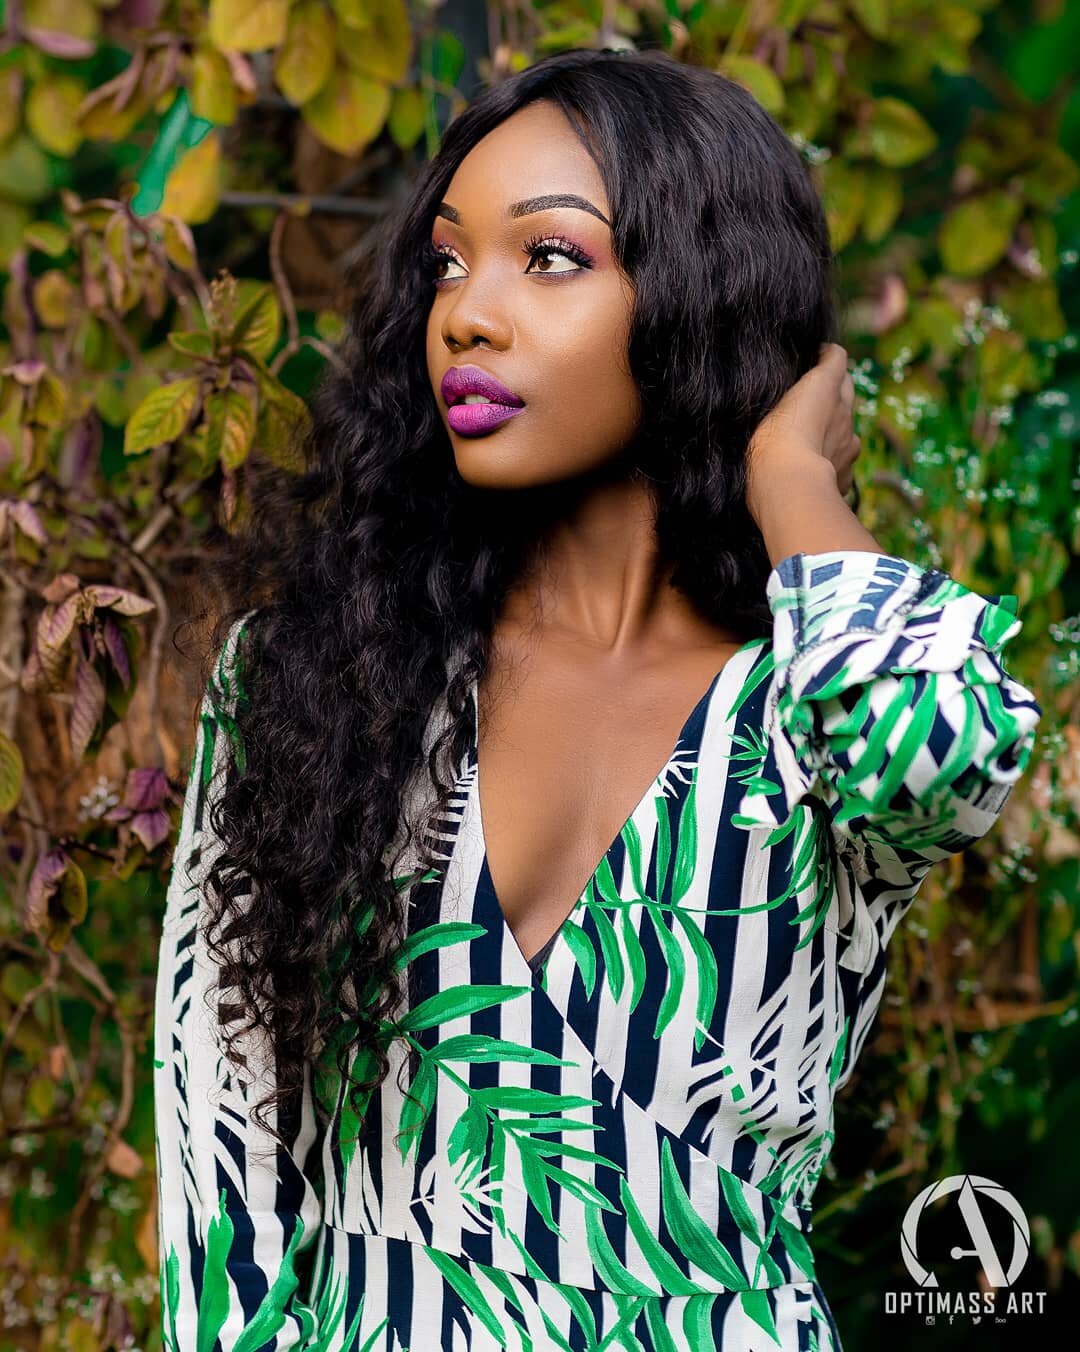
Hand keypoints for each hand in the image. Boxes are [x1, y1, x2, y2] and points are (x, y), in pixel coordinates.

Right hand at [747, 343, 860, 497]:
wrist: (789, 483)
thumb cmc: (771, 439)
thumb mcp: (770, 399)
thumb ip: (788, 385)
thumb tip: (803, 366)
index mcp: (827, 390)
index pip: (836, 362)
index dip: (825, 360)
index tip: (812, 361)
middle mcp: (845, 414)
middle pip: (847, 392)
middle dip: (833, 391)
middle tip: (810, 398)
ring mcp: (849, 448)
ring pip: (848, 431)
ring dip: (833, 430)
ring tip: (809, 439)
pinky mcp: (845, 478)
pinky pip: (843, 467)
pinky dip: (832, 466)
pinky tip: (812, 472)